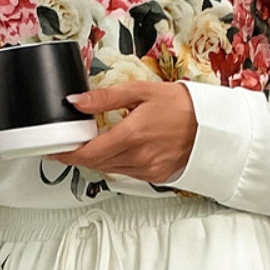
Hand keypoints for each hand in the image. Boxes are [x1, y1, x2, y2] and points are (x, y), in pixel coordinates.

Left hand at [48, 80, 196, 184]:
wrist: (213, 126)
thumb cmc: (183, 106)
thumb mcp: (142, 91)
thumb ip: (105, 98)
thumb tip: (77, 101)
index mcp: (131, 135)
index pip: (87, 153)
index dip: (67, 154)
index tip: (56, 149)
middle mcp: (138, 158)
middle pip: (95, 164)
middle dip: (80, 155)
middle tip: (72, 143)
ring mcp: (147, 170)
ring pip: (110, 170)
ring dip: (99, 159)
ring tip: (96, 143)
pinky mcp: (155, 177)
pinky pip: (127, 174)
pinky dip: (117, 163)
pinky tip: (121, 150)